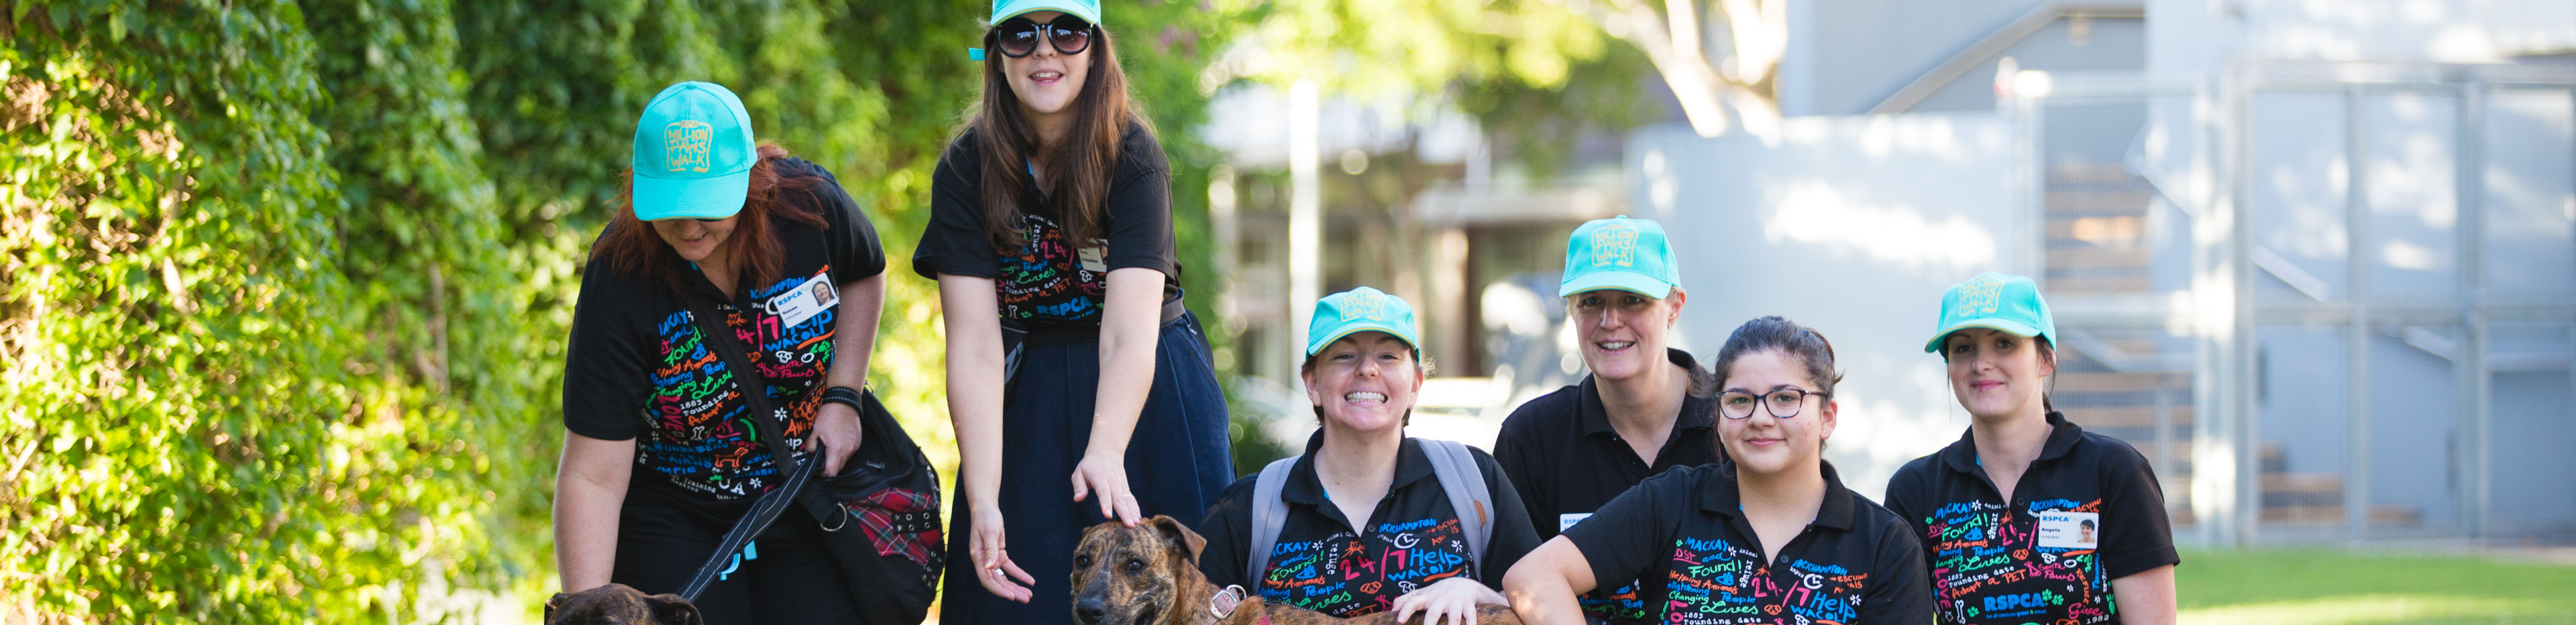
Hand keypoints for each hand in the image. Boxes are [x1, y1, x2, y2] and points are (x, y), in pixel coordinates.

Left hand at [804, 400, 862, 476]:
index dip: (823, 473)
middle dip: (830, 466)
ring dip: (837, 458)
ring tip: (830, 447)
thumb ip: (810, 446)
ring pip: (845, 460)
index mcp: (836, 449)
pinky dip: (844, 450)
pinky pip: (850, 452)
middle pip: (839, 468)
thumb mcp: (814, 431)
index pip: (831, 472)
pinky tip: (838, 441)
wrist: (843, 402)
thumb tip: (810, 454)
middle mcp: (848, 450)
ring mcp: (855, 446)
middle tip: (822, 457)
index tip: (818, 469)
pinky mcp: (858, 441)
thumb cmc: (829, 415)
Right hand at [969, 504, 1035, 601]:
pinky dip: (1019, 575)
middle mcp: (984, 562)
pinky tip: (1030, 581)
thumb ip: (990, 550)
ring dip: (1016, 586)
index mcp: (978, 558)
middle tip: (1026, 599)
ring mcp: (991, 559)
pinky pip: (1010, 568)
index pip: (987, 580)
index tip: (1012, 596)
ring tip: (1029, 594)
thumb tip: (989, 567)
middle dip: (1011, 592)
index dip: (999, 590)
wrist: (986, 508)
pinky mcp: (999, 555)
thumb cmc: (985, 518)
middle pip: (997, 582)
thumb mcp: (989, 532)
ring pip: (1004, 578)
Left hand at [1069, 446, 1139, 525]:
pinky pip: (1131, 499)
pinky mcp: (1125, 487)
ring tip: (1136, 524)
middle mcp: (1112, 481)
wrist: (1107, 452)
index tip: (1108, 515)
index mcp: (1099, 477)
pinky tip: (1138, 519)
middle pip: (1119, 498)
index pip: (1103, 492)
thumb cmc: (1090, 465)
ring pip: (1127, 499)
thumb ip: (1079, 486)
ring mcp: (1121, 484)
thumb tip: (1077, 499)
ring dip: (1132, 512)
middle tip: (1129, 525)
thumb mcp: (1079, 472)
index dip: (1105, 503)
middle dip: (1124, 512)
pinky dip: (1135, 508)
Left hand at [1389, 577, 1504, 624]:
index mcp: (1427, 597)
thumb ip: (1406, 600)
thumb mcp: (1422, 594)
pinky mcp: (1468, 605)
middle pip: (1434, 612)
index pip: (1413, 601)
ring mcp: (1455, 602)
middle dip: (1430, 623)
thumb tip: (1392, 610)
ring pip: (1454, 617)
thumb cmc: (1438, 593)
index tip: (1400, 621)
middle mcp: (1440, 599)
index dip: (1405, 610)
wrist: (1464, 584)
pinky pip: (1471, 616)